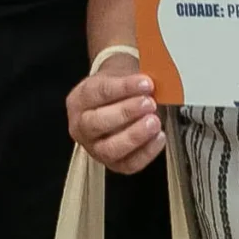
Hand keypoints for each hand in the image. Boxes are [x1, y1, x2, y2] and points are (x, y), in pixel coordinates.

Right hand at [67, 54, 164, 173]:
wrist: (117, 100)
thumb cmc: (119, 89)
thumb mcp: (121, 74)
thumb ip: (134, 79)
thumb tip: (154, 83)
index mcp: (80, 100)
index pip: (98, 92)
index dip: (124, 88)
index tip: (146, 83)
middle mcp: (81, 126)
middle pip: (97, 123)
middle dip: (126, 113)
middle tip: (149, 103)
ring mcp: (94, 148)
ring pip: (109, 149)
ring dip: (134, 136)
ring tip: (154, 122)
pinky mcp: (112, 164)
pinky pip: (128, 164)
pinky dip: (146, 152)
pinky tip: (159, 137)